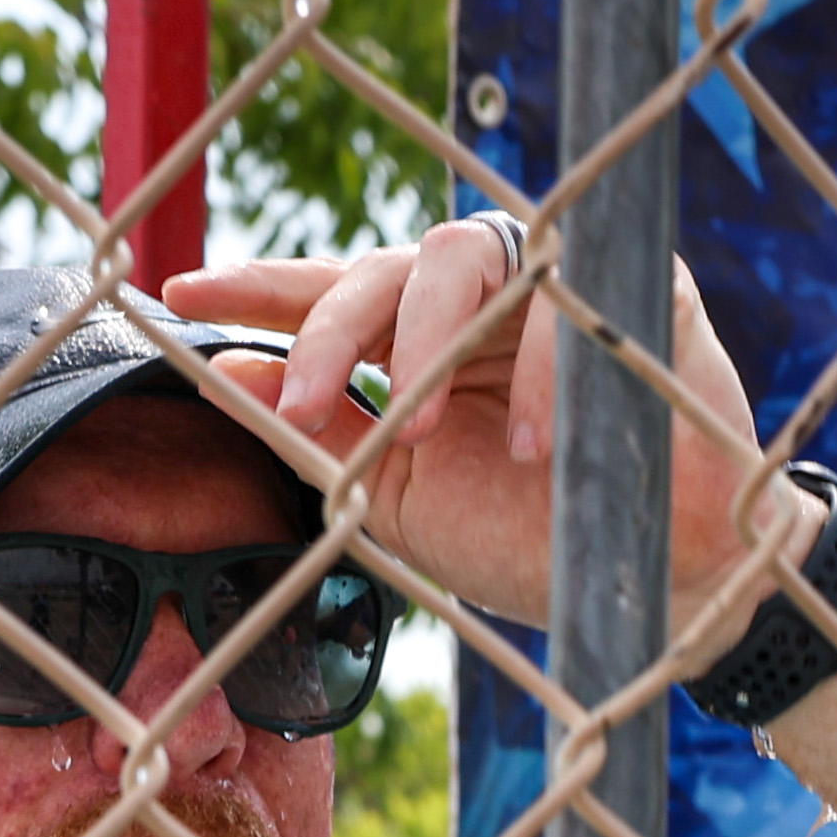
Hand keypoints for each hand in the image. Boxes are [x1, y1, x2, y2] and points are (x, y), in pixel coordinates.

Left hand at [165, 223, 796, 645]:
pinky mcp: (636, 289)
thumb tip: (230, 374)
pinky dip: (542, 374)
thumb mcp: (406, 498)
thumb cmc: (530, 543)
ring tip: (420, 424)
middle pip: (377, 267)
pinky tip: (532, 449)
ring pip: (459, 253)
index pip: (326, 296)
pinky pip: (564, 299)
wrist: (660, 584)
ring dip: (423, 335)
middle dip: (329, 329)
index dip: (256, 289)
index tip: (176, 292)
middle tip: (308, 405)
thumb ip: (328, 434)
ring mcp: (549, 289)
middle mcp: (473, 306)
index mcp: (414, 345)